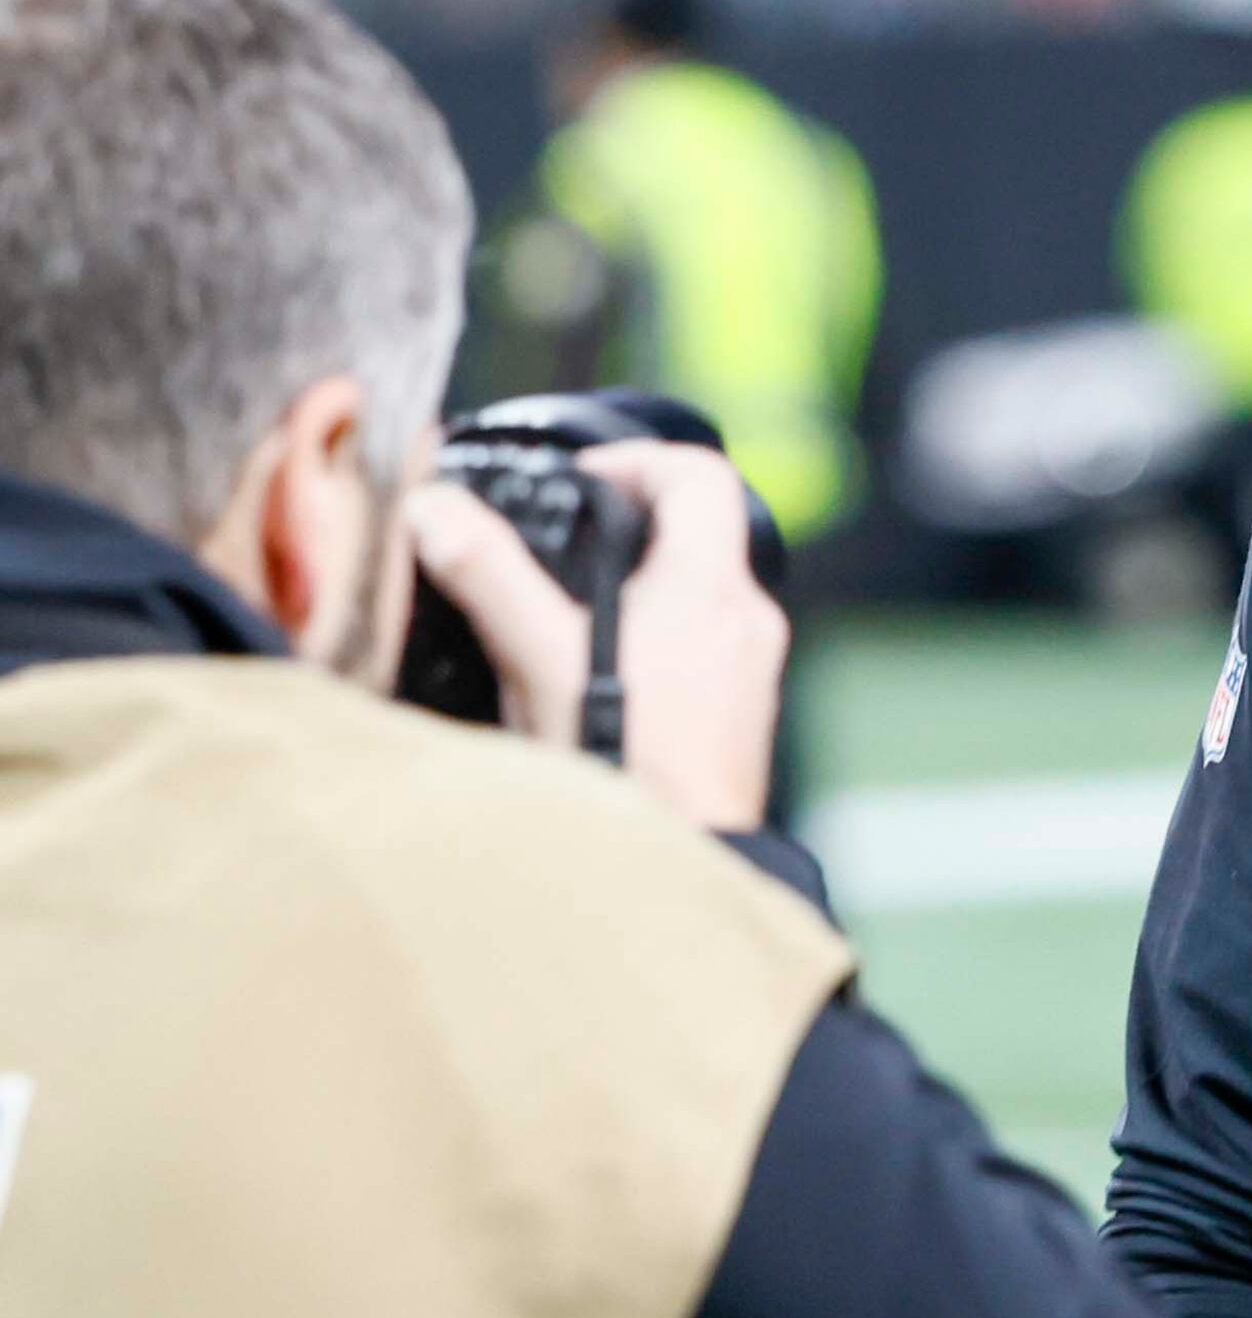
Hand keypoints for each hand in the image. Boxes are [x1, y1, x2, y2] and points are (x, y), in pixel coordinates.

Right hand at [406, 442, 787, 833]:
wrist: (683, 858)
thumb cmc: (623, 763)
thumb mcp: (539, 659)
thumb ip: (488, 576)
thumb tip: (434, 508)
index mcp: (710, 586)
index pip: (700, 475)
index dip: (640, 459)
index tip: (583, 477)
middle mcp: (747, 618)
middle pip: (703, 531)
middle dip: (635, 522)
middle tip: (567, 537)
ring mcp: (752, 669)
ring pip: (705, 593)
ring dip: (646, 583)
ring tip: (573, 608)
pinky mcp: (743, 715)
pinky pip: (708, 647)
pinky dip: (662, 637)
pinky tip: (606, 675)